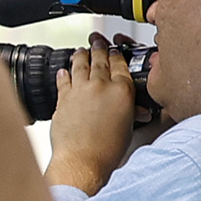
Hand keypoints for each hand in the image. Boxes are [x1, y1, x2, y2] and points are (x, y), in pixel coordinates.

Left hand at [44, 36, 141, 190]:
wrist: (83, 161)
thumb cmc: (107, 151)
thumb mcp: (128, 128)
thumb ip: (131, 113)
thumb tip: (137, 111)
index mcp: (122, 91)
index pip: (120, 64)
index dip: (117, 54)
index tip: (115, 49)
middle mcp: (101, 86)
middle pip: (100, 60)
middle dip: (99, 47)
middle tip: (97, 39)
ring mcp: (80, 90)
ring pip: (80, 65)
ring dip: (81, 55)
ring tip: (81, 50)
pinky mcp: (63, 99)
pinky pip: (63, 80)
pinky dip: (64, 74)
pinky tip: (63, 70)